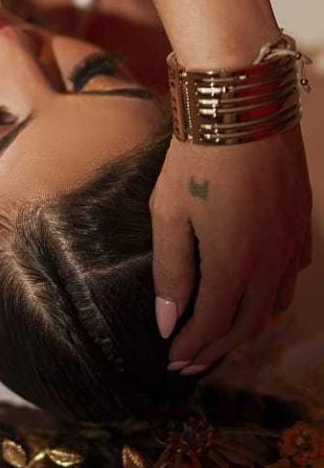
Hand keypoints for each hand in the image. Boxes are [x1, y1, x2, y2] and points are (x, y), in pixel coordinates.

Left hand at [150, 124, 311, 371]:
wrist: (243, 105)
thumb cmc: (196, 156)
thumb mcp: (168, 212)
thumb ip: (170, 271)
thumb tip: (166, 322)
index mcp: (233, 264)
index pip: (213, 326)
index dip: (192, 349)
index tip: (172, 361)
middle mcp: (270, 262)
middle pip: (247, 324)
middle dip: (216, 349)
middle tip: (191, 362)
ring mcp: (292, 243)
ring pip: (275, 305)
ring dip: (246, 329)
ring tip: (219, 338)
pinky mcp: (301, 222)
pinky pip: (292, 277)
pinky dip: (272, 299)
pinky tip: (255, 297)